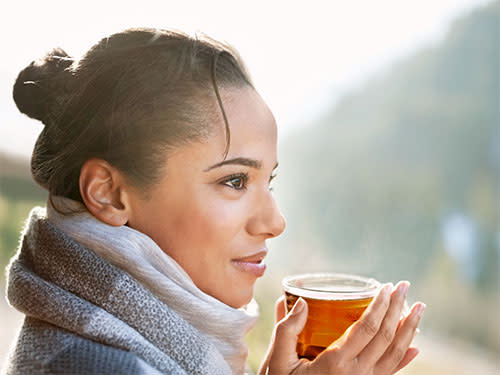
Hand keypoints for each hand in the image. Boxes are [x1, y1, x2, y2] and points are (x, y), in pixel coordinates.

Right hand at [259, 282, 424, 374]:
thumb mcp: (278, 362)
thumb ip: (286, 331)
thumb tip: (300, 303)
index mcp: (336, 363)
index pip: (366, 328)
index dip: (379, 306)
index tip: (386, 287)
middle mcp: (357, 374)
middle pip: (386, 337)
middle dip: (398, 308)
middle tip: (404, 286)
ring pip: (396, 354)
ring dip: (410, 329)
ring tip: (419, 308)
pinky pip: (392, 372)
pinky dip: (406, 358)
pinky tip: (415, 345)